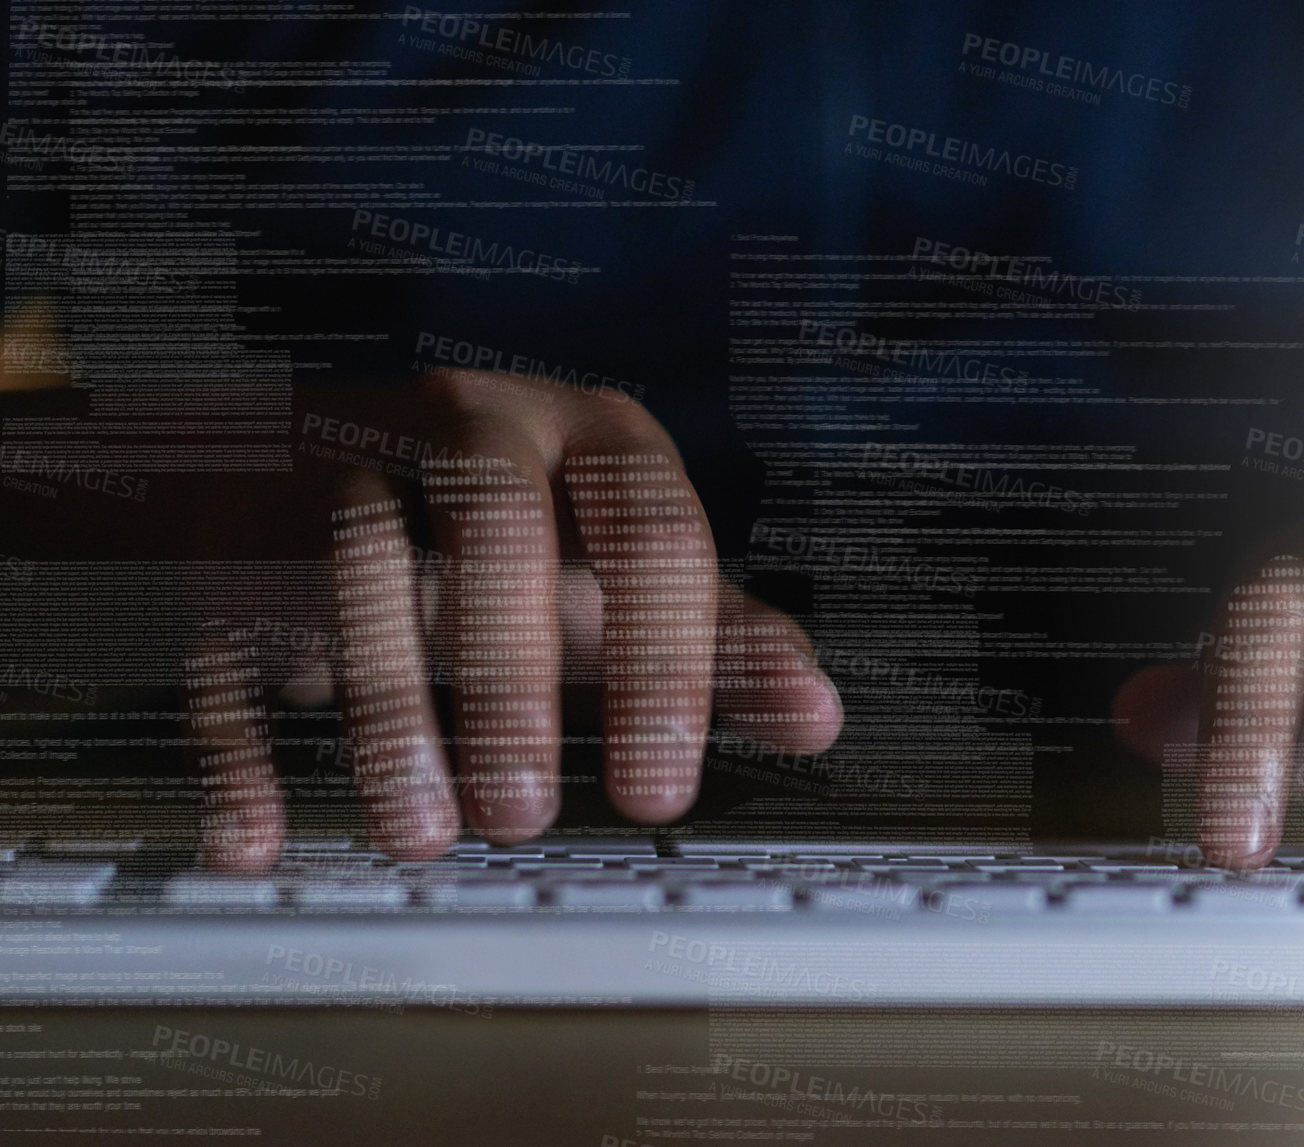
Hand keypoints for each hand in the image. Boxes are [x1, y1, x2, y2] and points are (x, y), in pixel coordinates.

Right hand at [69, 371, 841, 869]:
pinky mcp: (235, 528)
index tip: (658, 792)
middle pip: (492, 520)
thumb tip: (819, 714)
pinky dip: (235, 738)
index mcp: (586, 436)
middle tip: (523, 816)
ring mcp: (339, 463)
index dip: (664, 662)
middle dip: (511, 678)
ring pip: (350, 560)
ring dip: (388, 711)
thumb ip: (718, 639)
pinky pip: (224, 621)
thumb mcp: (621, 571)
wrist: (325, 463)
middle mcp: (468, 423)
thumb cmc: (508, 532)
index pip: (652, 526)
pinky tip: (258, 833)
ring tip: (424, 835)